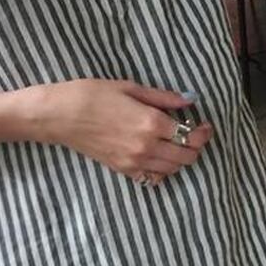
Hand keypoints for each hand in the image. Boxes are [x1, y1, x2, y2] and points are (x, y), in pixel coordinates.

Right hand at [28, 78, 212, 184]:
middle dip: (196, 147)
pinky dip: (161, 171)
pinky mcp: (122, 169)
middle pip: (186, 156)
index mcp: (151, 122)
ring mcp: (134, 161)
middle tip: (195, 135)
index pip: (189, 134)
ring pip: (172, 169)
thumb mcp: (130, 88)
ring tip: (176, 144)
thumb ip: (162, 98)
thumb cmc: (91, 95)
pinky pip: (152, 178)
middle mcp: (146, 146)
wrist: (60, 116)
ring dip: (180, 159)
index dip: (203, 131)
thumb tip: (189, 100)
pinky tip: (158, 157)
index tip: (205, 125)